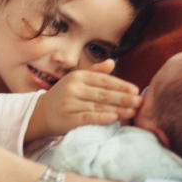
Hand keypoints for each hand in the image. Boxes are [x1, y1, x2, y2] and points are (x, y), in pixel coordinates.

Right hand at [25, 60, 141, 140]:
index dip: (121, 85)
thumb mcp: (77, 80)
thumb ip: (95, 72)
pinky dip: (102, 118)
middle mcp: (73, 88)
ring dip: (118, 109)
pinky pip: (88, 117)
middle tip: (139, 102)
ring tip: (132, 112)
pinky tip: (114, 118)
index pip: (104, 80)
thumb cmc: (64, 96)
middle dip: (124, 98)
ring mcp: (69, 103)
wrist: (41, 114)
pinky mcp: (68, 118)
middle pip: (104, 93)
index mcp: (78, 76)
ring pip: (98, 106)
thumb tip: (112, 62)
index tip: (136, 90)